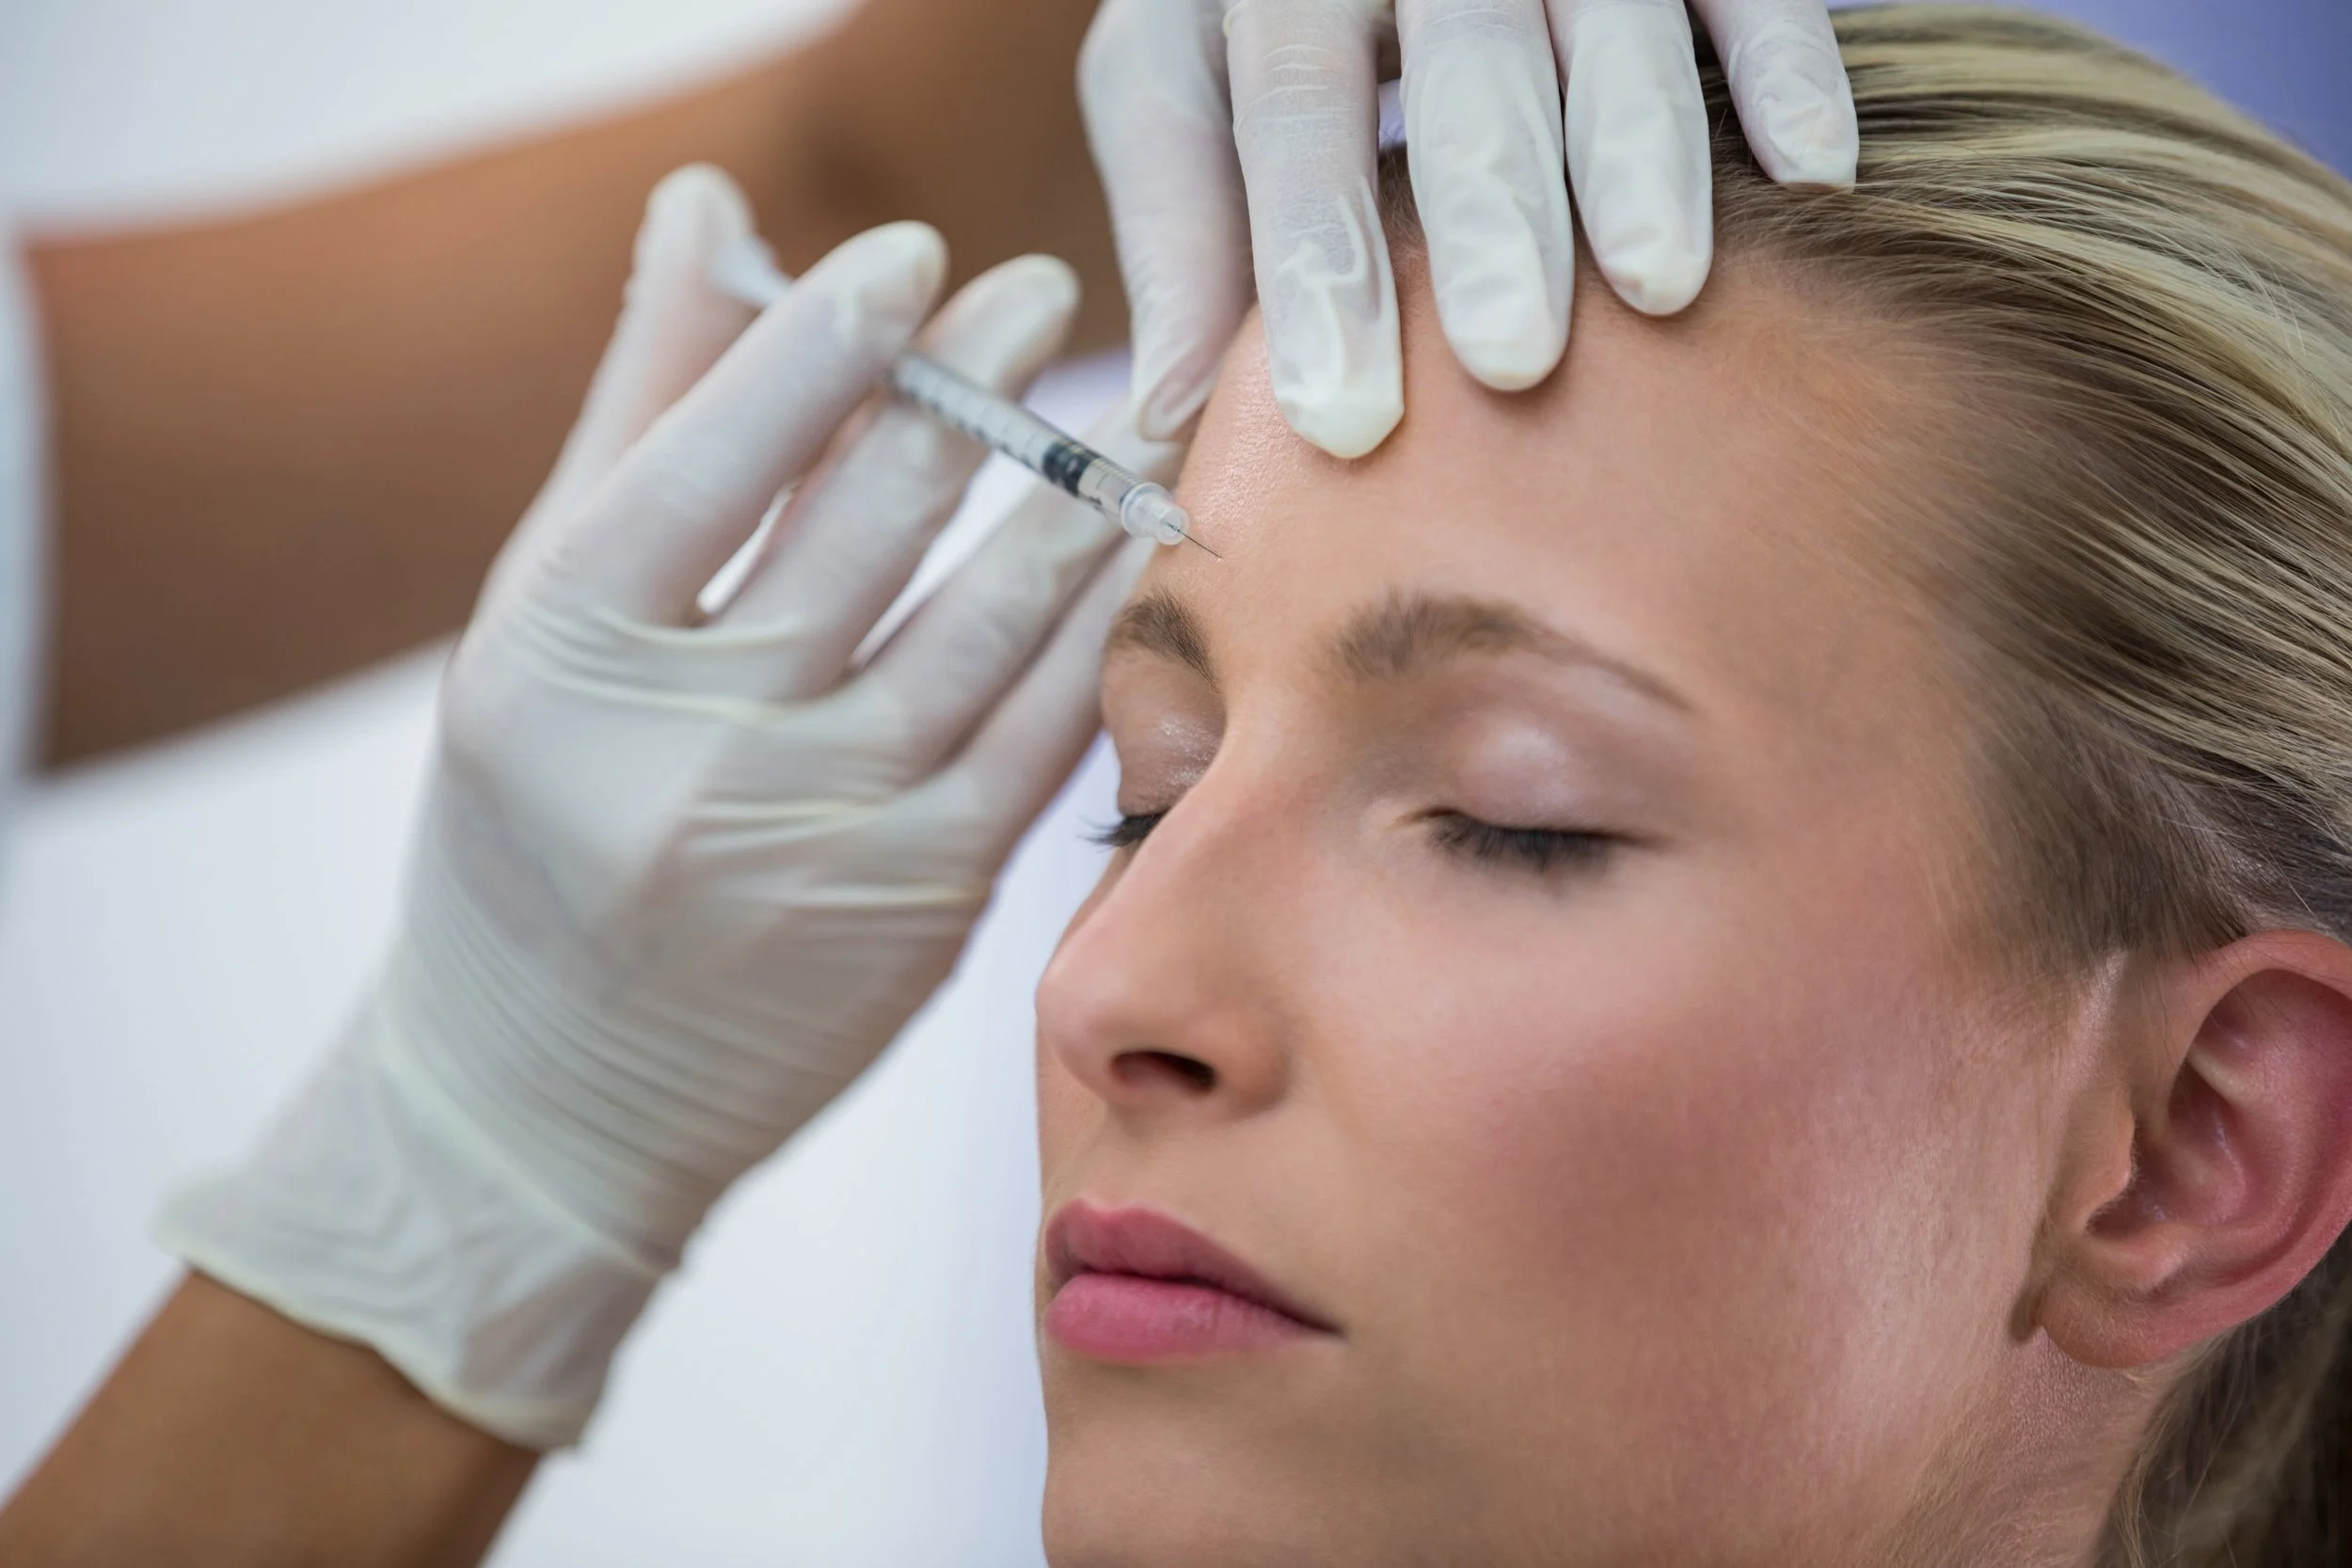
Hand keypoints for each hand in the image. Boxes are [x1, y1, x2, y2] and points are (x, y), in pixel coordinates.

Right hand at [159, 166, 1171, 1447]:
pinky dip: (1093, 633)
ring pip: (989, 627)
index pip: (711, 458)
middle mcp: (691, 752)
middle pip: (871, 525)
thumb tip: (710, 209)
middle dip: (979, 389)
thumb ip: (640, 413)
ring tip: (1129, 412)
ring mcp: (821, 838)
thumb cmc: (534, 824)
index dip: (822, 341)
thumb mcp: (545, 621)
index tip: (912, 255)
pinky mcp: (925, 906)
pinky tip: (1129, 555)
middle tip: (1045, 292)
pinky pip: (1040, 735)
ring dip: (1074, 500)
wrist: (550, 1097)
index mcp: (563, 660)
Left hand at [1080, 0, 1856, 457]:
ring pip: (1612, 18)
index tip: (1342, 415)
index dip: (1317, 260)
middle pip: (1464, 59)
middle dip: (1492, 210)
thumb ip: (1179, 234)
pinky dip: (1782, 67)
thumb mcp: (1174, 77)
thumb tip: (1162, 426)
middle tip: (1512, 357)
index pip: (1291, 110)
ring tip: (1661, 285)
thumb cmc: (1254, 10)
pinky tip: (1813, 174)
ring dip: (1642, 149)